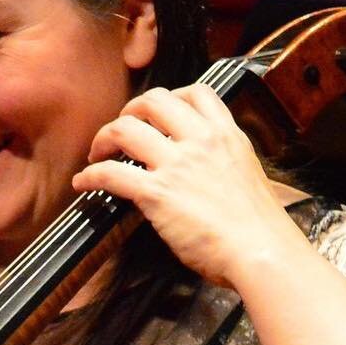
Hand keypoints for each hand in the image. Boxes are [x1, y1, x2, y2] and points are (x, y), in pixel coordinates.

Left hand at [71, 83, 305, 287]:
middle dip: (129, 111)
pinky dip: (91, 175)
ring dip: (104, 137)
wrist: (261, 252)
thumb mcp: (247, 176)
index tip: (156, 114)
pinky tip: (84, 182)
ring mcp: (177, 165)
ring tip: (97, 153)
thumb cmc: (259, 228)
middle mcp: (200, 141)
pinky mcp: (157, 193)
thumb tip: (202, 171)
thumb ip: (222, 163)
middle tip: (120, 130)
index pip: (195, 92)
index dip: (169, 97)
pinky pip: (111, 173)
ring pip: (125, 129)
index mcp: (226, 135)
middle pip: (153, 101)